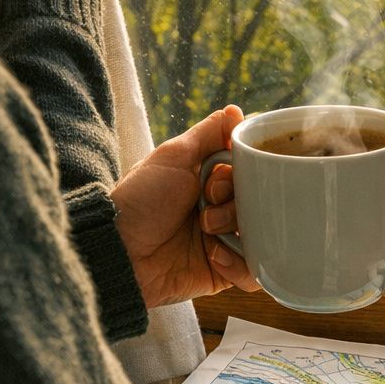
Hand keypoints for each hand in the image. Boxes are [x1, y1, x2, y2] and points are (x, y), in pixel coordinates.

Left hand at [111, 105, 260, 309]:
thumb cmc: (140, 200)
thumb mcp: (173, 157)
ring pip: (264, 236)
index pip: (252, 174)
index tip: (215, 182)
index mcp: (212, 183)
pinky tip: (213, 257)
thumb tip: (235, 110)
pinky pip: (255, 272)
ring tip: (207, 236)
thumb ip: (207, 133)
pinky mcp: (225, 273)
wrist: (120, 251)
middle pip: (261, 204)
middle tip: (207, 212)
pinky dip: (238, 265)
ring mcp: (226, 243)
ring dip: (237, 233)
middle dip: (236, 207)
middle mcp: (223, 211)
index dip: (241, 177)